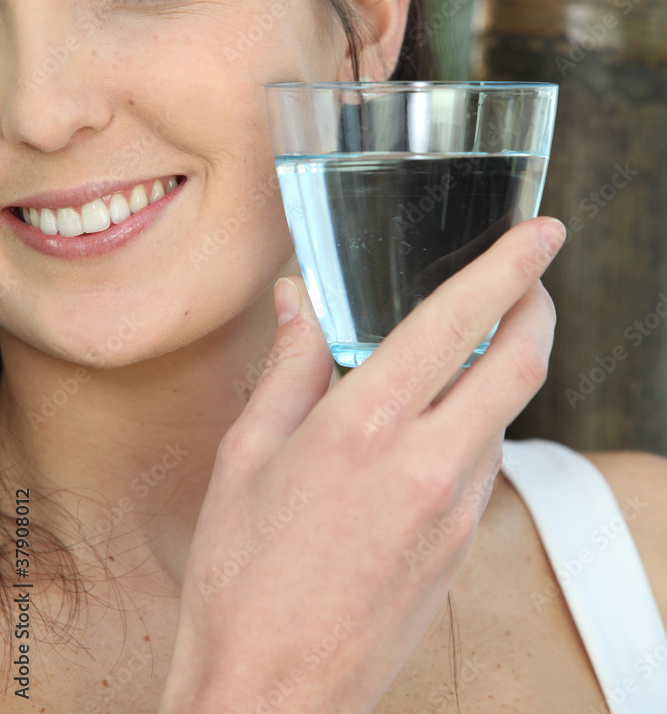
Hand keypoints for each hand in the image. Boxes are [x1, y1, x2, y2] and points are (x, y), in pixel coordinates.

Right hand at [157, 216, 564, 713]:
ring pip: (508, 411)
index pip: (459, 322)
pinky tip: (442, 419)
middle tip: (530, 277)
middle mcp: (426, 463)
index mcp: (364, 428)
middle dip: (538, 306)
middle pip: (521, 362)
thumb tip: (298, 302)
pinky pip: (488, 460)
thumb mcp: (245, 457)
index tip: (541, 232)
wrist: (271, 692)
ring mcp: (454, 510)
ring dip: (507, 365)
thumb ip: (286, 368)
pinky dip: (481, 420)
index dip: (509, 267)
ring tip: (472, 344)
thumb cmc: (242, 577)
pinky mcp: (460, 546)